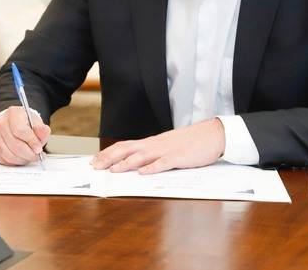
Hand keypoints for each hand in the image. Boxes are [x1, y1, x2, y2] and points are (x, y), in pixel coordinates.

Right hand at [0, 106, 50, 165]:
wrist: (12, 123)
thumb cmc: (25, 123)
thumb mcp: (36, 122)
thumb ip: (41, 128)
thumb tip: (44, 132)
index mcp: (13, 113)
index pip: (20, 130)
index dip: (31, 142)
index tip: (39, 148)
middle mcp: (0, 123)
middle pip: (14, 144)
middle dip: (28, 154)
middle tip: (36, 156)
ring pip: (8, 154)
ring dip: (22, 159)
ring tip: (29, 156)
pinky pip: (2, 159)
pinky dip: (14, 162)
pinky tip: (20, 157)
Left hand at [91, 118, 224, 174]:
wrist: (212, 134)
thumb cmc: (190, 142)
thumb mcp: (167, 146)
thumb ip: (153, 153)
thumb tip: (136, 164)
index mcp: (152, 142)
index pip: (125, 145)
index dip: (108, 153)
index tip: (95, 160)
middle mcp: (155, 144)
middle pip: (128, 149)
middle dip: (109, 158)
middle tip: (95, 166)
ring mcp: (167, 150)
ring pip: (142, 155)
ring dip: (126, 163)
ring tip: (113, 170)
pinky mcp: (179, 157)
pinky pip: (164, 163)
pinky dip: (152, 168)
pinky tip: (143, 173)